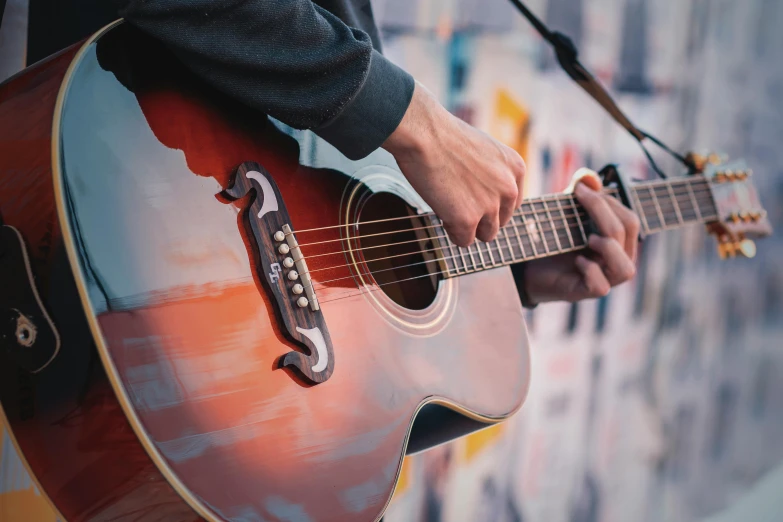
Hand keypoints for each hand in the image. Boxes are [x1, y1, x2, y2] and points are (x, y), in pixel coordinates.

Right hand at [383, 83, 525, 246]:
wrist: (424, 134)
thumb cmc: (443, 136)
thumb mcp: (482, 149)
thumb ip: (490, 172)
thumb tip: (482, 192)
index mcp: (515, 168)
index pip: (512, 203)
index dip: (490, 204)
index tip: (473, 199)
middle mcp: (509, 188)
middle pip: (500, 221)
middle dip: (480, 217)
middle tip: (457, 203)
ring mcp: (490, 206)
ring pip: (486, 234)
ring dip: (468, 227)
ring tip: (448, 207)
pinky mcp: (468, 220)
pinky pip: (463, 241)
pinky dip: (451, 231)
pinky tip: (441, 212)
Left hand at [522, 178, 640, 304]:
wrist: (529, 266)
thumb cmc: (554, 239)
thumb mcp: (567, 213)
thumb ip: (580, 193)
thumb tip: (588, 177)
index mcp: (619, 241)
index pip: (630, 220)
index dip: (608, 202)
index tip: (580, 189)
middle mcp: (617, 260)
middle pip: (627, 234)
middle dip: (603, 213)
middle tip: (578, 200)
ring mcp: (604, 279)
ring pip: (626, 268)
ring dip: (610, 248)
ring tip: (589, 238)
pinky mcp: (586, 292)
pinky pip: (601, 287)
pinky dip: (591, 271)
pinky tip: (577, 260)